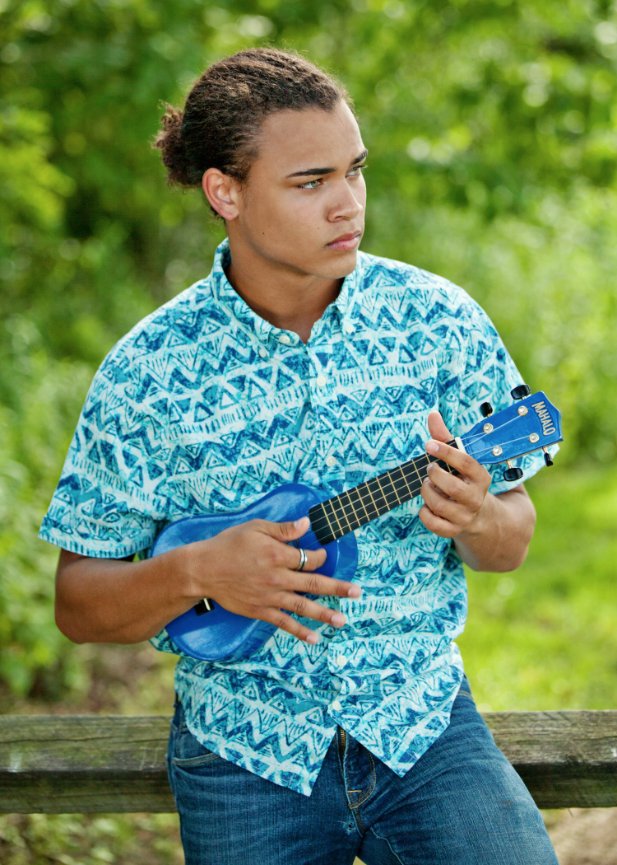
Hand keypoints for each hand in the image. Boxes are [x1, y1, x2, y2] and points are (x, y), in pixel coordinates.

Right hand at [182, 516, 360, 643]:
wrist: (203, 569)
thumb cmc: (228, 544)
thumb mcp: (255, 528)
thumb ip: (283, 529)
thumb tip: (307, 524)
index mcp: (278, 555)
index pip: (309, 558)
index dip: (321, 556)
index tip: (324, 555)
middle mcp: (277, 578)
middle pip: (314, 584)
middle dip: (337, 588)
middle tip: (357, 592)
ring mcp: (270, 597)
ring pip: (303, 606)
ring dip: (325, 614)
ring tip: (343, 620)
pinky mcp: (260, 610)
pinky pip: (284, 623)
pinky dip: (300, 631)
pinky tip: (315, 638)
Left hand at [419, 411, 491, 538]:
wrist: (481, 517)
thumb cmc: (464, 480)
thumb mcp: (460, 461)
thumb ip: (445, 438)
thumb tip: (432, 414)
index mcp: (481, 477)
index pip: (467, 462)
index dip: (446, 452)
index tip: (429, 444)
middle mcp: (475, 498)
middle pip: (452, 487)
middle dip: (434, 475)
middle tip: (429, 469)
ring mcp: (465, 516)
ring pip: (440, 506)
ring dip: (427, 492)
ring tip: (427, 485)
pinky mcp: (454, 530)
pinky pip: (434, 524)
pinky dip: (425, 514)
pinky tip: (426, 505)